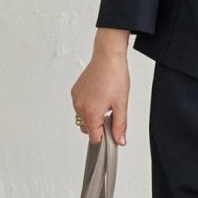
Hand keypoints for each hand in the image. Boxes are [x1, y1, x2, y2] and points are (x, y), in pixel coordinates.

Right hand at [71, 30, 130, 144]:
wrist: (108, 57)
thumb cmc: (115, 77)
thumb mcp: (121, 104)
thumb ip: (119, 126)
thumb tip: (119, 140)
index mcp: (91, 113)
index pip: (94, 138)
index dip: (105, 138)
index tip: (112, 133)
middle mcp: (80, 107)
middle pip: (87, 129)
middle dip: (98, 127)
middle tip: (111, 114)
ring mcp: (76, 99)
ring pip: (83, 118)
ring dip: (92, 116)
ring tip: (105, 103)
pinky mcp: (75, 91)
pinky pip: (79, 106)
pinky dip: (88, 106)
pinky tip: (99, 96)